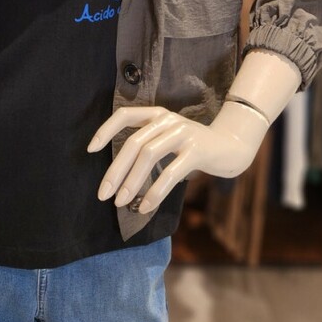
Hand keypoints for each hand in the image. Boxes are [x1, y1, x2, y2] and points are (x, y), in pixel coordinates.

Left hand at [87, 103, 267, 214]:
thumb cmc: (193, 148)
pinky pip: (170, 172)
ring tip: (120, 202)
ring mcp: (182, 133)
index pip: (124, 115)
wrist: (231, 147)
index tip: (90, 151)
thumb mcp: (168, 140)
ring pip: (148, 156)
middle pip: (133, 143)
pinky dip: (155, 191)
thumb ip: (147, 147)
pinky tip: (145, 206)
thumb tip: (119, 176)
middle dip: (115, 170)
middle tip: (103, 194)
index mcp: (157, 115)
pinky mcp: (196, 150)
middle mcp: (167, 119)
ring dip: (131, 181)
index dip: (105, 130)